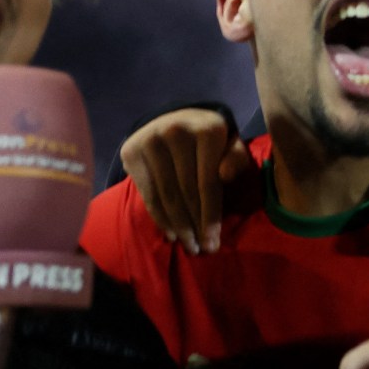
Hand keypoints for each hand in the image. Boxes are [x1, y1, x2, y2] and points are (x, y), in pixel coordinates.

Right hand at [120, 107, 252, 254]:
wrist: (175, 119)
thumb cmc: (210, 141)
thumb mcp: (231, 145)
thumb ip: (236, 159)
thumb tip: (226, 176)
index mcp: (208, 129)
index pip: (208, 183)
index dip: (211, 216)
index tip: (213, 243)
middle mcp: (176, 131)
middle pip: (186, 192)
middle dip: (195, 225)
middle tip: (200, 249)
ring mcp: (151, 140)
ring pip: (166, 195)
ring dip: (178, 226)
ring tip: (188, 245)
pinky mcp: (132, 151)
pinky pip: (148, 193)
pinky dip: (160, 217)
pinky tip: (171, 232)